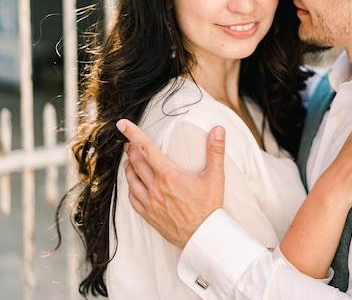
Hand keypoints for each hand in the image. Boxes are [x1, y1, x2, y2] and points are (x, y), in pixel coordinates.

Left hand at [116, 119, 225, 248]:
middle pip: (137, 163)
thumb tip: (218, 130)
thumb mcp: (215, 177)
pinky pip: (133, 199)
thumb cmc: (210, 207)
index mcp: (169, 175)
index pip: (147, 149)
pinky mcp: (149, 216)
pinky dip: (131, 188)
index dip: (134, 134)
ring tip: (129, 161)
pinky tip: (133, 186)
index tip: (123, 124)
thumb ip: (215, 151)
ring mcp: (150, 203)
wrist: (203, 237)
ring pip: (132, 181)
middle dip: (131, 150)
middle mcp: (156, 188)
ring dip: (129, 168)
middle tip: (129, 142)